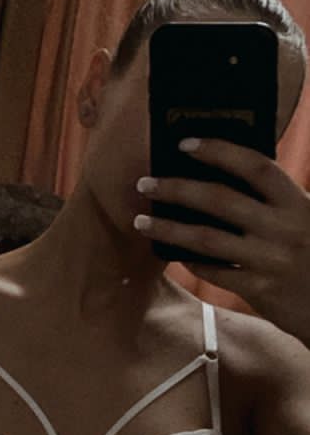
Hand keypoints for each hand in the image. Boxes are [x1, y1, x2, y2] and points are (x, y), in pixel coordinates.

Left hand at [134, 138, 309, 340]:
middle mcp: (285, 228)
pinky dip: (191, 261)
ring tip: (141, 221)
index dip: (219, 150)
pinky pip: (215, 272)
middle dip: (177, 188)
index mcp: (299, 203)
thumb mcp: (309, 220)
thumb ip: (277, 204)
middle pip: (220, 199)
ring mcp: (271, 260)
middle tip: (145, 184)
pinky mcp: (261, 290)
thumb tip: (221, 185)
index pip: (255, 166)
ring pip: (207, 239)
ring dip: (169, 228)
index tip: (185, 143)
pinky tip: (173, 254)